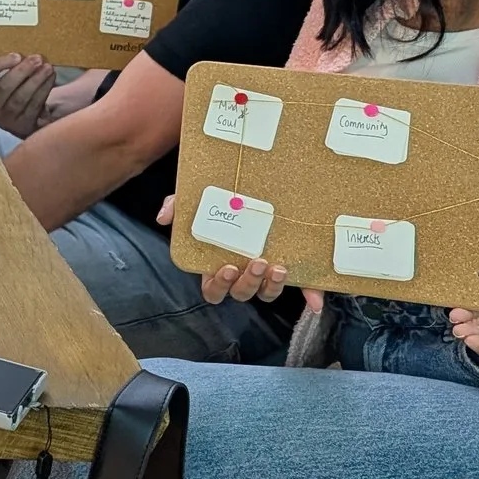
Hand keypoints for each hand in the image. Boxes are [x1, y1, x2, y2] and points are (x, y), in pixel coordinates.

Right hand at [0, 52, 54, 138]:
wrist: (19, 122)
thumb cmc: (13, 94)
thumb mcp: (5, 83)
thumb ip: (12, 69)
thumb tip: (30, 57)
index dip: (0, 63)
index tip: (17, 55)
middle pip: (3, 88)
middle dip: (22, 71)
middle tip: (37, 59)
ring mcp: (6, 120)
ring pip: (20, 98)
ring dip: (36, 80)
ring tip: (47, 67)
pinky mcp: (23, 126)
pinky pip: (34, 106)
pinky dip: (43, 90)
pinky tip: (51, 78)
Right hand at [156, 194, 321, 311]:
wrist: (260, 179)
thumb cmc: (221, 195)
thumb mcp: (198, 197)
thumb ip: (179, 205)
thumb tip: (163, 218)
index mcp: (218, 262)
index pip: (213, 288)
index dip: (219, 285)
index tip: (227, 267)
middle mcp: (242, 271)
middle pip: (240, 294)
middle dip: (247, 283)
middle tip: (256, 261)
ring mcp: (267, 270)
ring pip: (266, 293)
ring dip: (271, 286)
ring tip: (278, 266)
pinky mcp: (293, 267)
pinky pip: (302, 288)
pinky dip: (309, 296)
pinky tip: (315, 300)